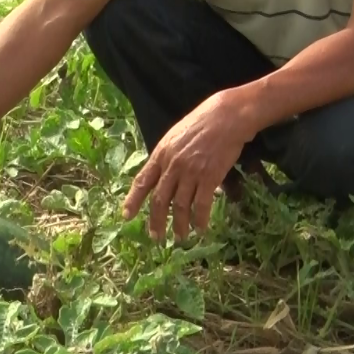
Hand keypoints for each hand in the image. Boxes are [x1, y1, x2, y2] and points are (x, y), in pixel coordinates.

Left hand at [122, 88, 254, 242]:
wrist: (227, 116)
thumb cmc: (203, 122)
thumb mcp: (176, 136)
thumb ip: (167, 156)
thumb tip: (163, 176)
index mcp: (161, 153)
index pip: (142, 181)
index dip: (133, 200)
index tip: (126, 216)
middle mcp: (172, 165)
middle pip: (160, 199)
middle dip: (156, 221)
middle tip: (156, 237)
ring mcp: (191, 172)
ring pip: (180, 206)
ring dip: (179, 225)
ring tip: (180, 238)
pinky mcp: (209, 177)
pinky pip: (201, 204)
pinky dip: (200, 220)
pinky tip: (200, 229)